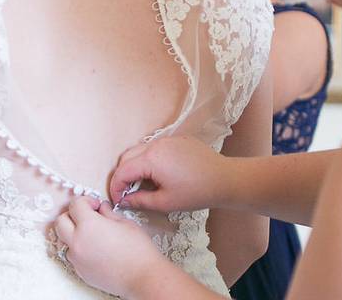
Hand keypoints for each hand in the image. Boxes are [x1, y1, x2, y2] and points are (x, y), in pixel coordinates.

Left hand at [54, 197, 166, 297]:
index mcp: (89, 225)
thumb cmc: (138, 250)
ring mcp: (77, 259)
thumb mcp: (125, 223)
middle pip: (60, 221)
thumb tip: (101, 209)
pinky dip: (79, 249)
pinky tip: (95, 250)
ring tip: (91, 235)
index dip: (86, 201)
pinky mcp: (81, 272)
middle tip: (88, 216)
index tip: (95, 205)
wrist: (143, 278)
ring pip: (64, 240)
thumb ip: (108, 213)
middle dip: (72, 215)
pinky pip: (73, 256)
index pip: (75, 205)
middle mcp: (78, 242)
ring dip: (73, 233)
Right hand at [110, 136, 228, 212]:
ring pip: (140, 150)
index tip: (117, 201)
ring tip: (141, 184)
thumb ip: (140, 201)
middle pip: (127, 157)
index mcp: (151, 159)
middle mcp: (156, 144)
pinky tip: (158, 174)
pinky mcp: (178, 139)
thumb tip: (124, 201)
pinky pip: (155, 147)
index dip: (115, 187)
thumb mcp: (165, 202)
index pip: (122, 171)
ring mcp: (167, 139)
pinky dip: (149, 160)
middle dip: (123, 175)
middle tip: (126, 193)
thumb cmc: (196, 193)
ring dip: (135, 166)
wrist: (225, 179)